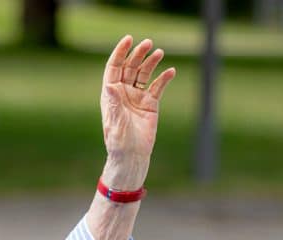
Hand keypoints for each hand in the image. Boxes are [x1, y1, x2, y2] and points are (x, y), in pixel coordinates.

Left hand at [100, 35, 175, 188]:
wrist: (132, 157)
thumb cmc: (119, 143)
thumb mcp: (115, 123)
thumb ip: (114, 104)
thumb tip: (111, 86)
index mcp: (111, 94)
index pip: (114, 68)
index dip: (120, 52)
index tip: (129, 40)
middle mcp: (123, 93)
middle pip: (130, 67)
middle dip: (138, 54)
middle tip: (148, 44)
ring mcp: (137, 97)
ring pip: (144, 74)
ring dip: (151, 62)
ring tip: (159, 52)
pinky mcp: (151, 105)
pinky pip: (158, 87)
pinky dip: (164, 78)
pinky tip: (171, 71)